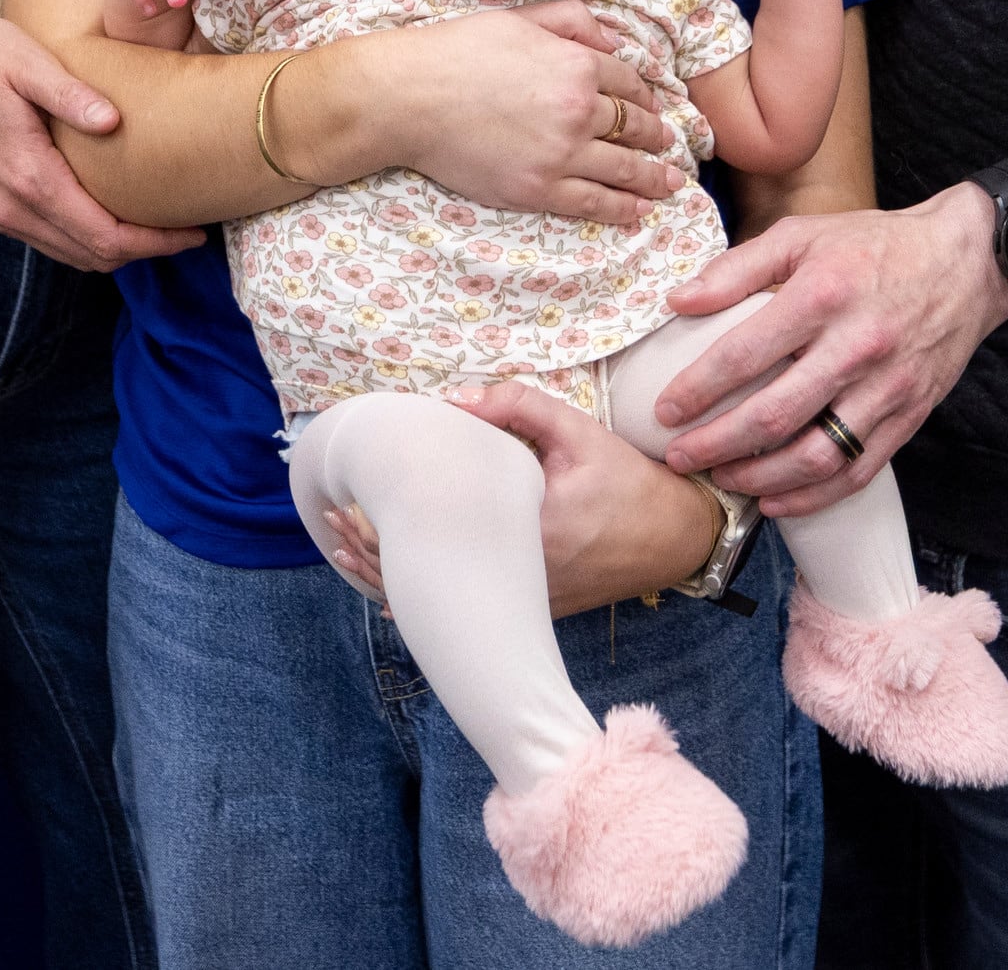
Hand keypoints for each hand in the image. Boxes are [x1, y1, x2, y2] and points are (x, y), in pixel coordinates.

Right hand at [0, 0, 204, 271]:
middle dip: (145, 251)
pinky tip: (114, 215)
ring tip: (160, 227)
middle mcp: (12, 208)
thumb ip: (71, 95)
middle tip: (189, 232)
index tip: (194, 234)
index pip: (104, 235)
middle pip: (92, 256)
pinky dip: (88, 239)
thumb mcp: (27, 63)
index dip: (154, 243)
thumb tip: (114, 121)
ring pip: (71, 255)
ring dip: (117, 250)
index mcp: (28, 177)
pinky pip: (51, 240)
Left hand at [320, 384, 723, 617]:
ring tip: (349, 551)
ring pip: (450, 601)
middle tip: (333, 526)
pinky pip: (474, 610)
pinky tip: (397, 582)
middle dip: (377, 556)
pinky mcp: (536, 610)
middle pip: (434, 577)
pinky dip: (436, 595)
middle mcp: (525, 577)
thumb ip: (518, 406)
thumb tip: (453, 398)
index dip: (388, 527)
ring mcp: (530, 602)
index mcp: (529, 532)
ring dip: (398, 579)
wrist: (675, 537)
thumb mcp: (577, 431)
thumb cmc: (626, 480)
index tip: (347, 506)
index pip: (442, 537)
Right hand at [335, 2, 682, 228]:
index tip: (657, 106)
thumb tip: (613, 40)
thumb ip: (571, 21)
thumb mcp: (519, 18)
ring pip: (625, 169)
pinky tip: (639, 210)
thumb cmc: (456, 51)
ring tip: (671, 184)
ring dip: (654, 177)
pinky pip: (595, 202)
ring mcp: (562, 154)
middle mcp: (579, 110)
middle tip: (672, 146)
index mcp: (577, 64)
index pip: (630, 82)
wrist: (409, 98)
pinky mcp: (539, 189)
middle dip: (658, 138)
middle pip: (635, 127)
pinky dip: (623, 208)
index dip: (649, 95)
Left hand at [649, 187, 1007, 515]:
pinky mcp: (910, 416)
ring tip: (722, 478)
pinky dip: (813, 496)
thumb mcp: (802, 234)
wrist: (967, 263)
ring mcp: (888, 388)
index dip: (698, 389)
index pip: (745, 354)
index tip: (664, 411)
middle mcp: (856, 346)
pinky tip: (776, 499)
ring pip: (816, 455)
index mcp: (822, 295)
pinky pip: (857, 470)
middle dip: (716, 445)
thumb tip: (677, 302)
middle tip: (678, 457)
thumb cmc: (874, 246)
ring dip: (760, 477)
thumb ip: (737, 268)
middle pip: (775, 415)